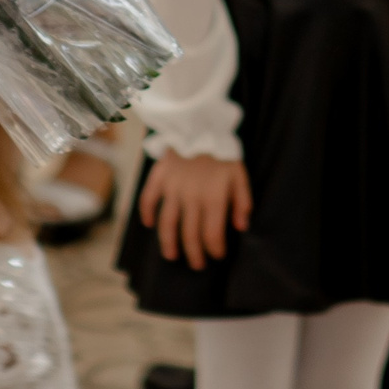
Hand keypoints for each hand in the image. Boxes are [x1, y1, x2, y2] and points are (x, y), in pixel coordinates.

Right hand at [139, 150, 251, 269]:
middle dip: (194, 254)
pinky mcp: (159, 177)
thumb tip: (241, 226)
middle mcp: (191, 198)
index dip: (214, 249)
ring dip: (168, 243)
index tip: (217, 255)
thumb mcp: (240, 174)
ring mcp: (172, 189)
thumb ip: (242, 202)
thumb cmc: (224, 151)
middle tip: (197, 265)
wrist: (201, 123)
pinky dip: (147, 213)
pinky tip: (149, 224)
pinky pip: (148, 199)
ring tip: (172, 256)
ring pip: (167, 224)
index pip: (212, 234)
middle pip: (189, 234)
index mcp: (213, 198)